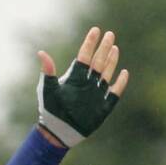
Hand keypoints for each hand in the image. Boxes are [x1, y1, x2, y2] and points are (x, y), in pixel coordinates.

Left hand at [36, 26, 128, 147]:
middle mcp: (86, 83)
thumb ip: (48, 72)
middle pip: (97, 62)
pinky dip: (120, 84)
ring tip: (115, 48)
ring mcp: (95, 95)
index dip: (90, 43)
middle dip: (103, 48)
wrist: (57, 133)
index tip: (96, 30)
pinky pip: (114, 94)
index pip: (84, 56)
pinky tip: (124, 73)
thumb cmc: (50, 111)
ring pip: (106, 74)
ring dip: (111, 61)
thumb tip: (41, 53)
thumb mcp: (47, 90)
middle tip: (109, 34)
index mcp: (74, 77)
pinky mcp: (102, 108)